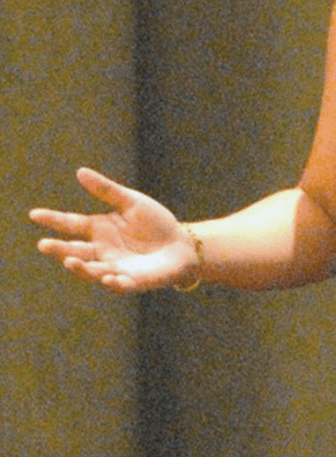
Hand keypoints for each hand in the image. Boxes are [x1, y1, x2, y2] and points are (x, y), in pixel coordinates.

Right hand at [30, 168, 197, 293]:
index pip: (70, 224)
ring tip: (70, 261)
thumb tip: (80, 172)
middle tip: (44, 245)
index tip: (34, 214)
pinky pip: (118, 284)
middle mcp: (100, 250)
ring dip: (80, 268)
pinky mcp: (131, 281)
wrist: (181, 244)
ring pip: (90, 271)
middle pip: (74, 250)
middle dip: (59, 250)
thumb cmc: (155, 223)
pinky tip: (108, 276)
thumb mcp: (131, 202)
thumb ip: (107, 190)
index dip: (53, 219)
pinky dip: (112, 282)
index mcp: (98, 229)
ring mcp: (113, 267)